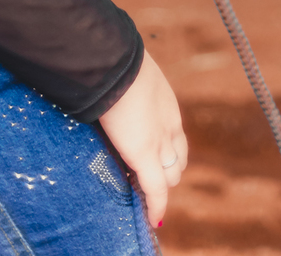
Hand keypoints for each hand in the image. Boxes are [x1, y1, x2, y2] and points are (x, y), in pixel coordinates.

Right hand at [99, 50, 186, 228]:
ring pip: (170, 176)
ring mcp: (160, 143)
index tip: (157, 159)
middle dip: (166, 171)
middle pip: (177, 160)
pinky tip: (154, 218)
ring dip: (160, 185)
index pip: (175, 139)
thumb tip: (103, 74)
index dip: (168, 153)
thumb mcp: (127, 73)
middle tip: (147, 179)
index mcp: (166, 106)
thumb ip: (123, 83)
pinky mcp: (145, 157)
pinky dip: (155, 205)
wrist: (116, 65)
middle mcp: (169, 127)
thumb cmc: (114, 62)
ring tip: (145, 196)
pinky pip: (155, 190)